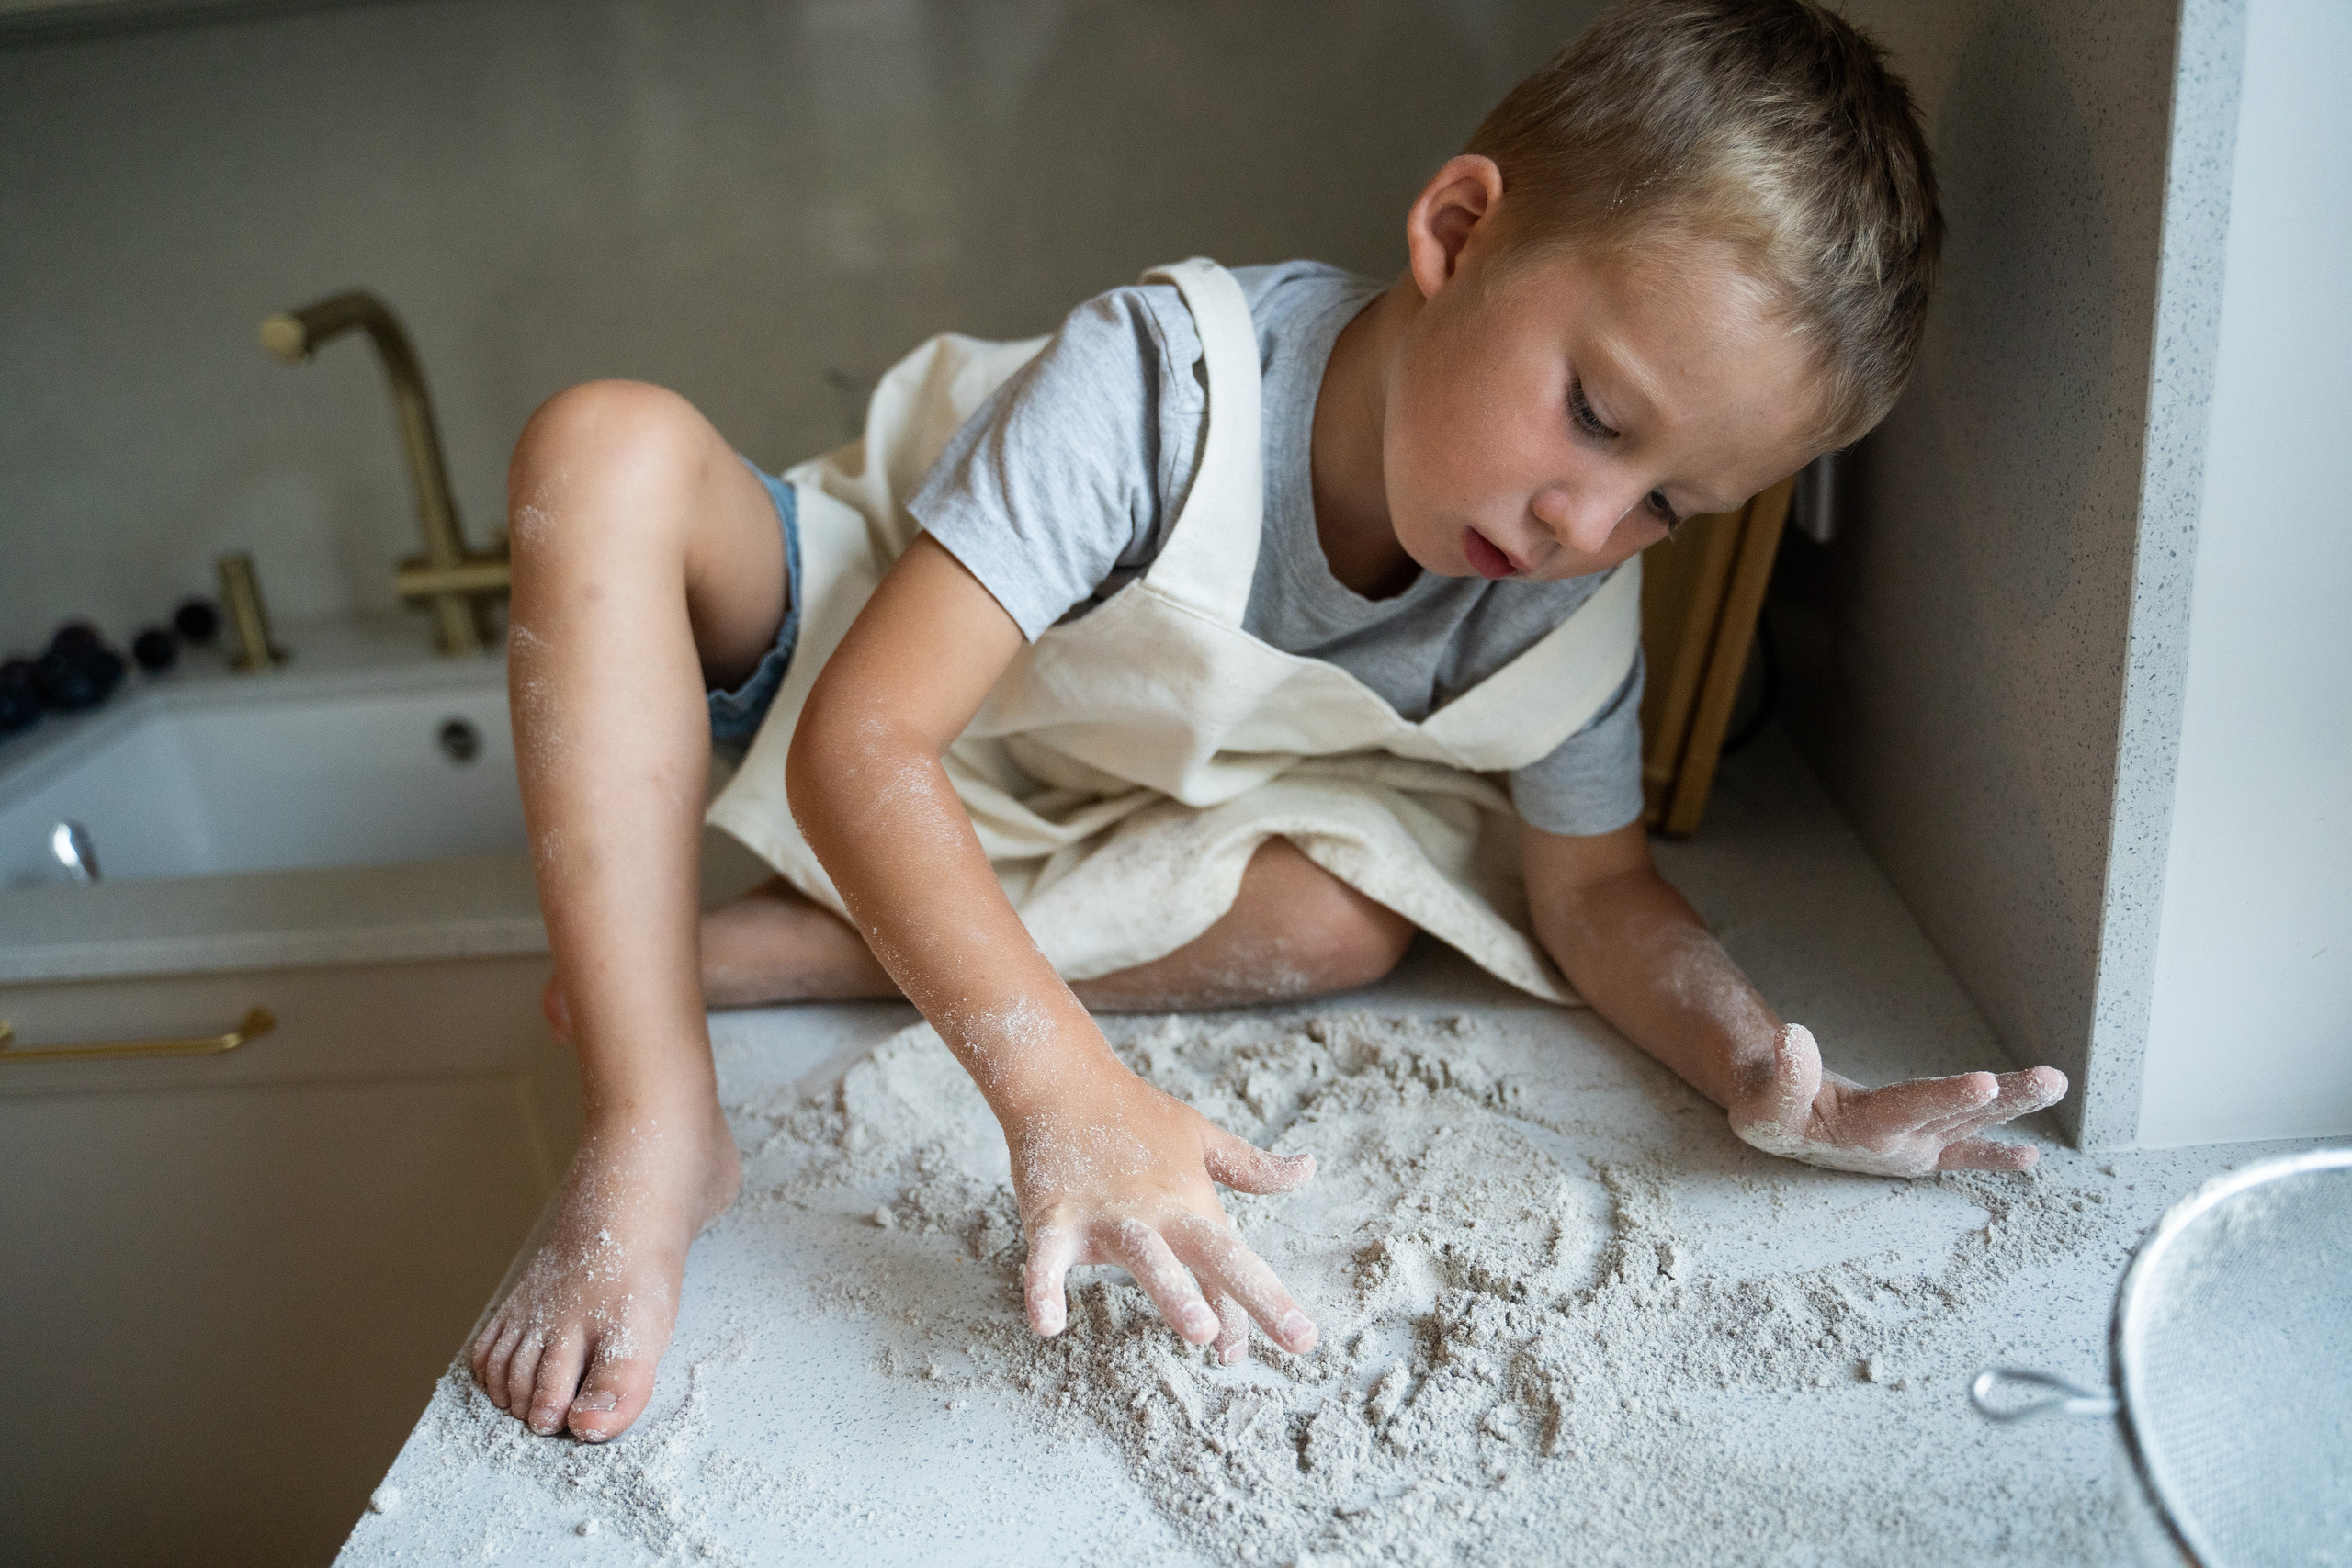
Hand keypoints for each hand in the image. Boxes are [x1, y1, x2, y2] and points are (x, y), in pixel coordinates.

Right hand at [1008, 1056, 1319, 1365]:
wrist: (1062, 1079)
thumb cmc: (1135, 1115)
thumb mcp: (1202, 1137)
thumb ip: (1251, 1166)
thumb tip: (1310, 1169)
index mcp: (1193, 1200)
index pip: (1234, 1260)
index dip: (1263, 1302)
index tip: (1298, 1340)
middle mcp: (1158, 1211)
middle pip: (1212, 1255)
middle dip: (1247, 1298)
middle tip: (1289, 1340)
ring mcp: (1106, 1214)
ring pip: (1145, 1254)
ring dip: (1173, 1290)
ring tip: (1200, 1331)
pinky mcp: (1054, 1215)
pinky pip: (1046, 1258)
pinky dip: (1043, 1287)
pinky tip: (1047, 1324)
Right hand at [1729, 1023, 2067, 1177]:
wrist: (1774, 1126)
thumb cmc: (1766, 1106)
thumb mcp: (1759, 1095)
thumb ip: (1781, 1074)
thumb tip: (1795, 1039)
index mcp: (1858, 1130)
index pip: (1908, 1107)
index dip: (1945, 1096)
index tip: (1984, 1080)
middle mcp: (1895, 1145)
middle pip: (1957, 1116)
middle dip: (2006, 1099)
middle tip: (2049, 1080)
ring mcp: (1911, 1148)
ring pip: (1969, 1123)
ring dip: (2013, 1105)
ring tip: (2053, 1082)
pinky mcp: (1917, 1147)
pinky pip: (1960, 1152)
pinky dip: (1993, 1155)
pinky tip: (2029, 1157)